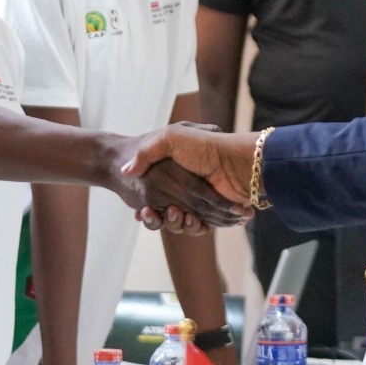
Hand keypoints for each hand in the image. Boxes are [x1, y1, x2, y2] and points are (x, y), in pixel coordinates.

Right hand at [122, 125, 256, 218]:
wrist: (238, 161)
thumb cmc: (204, 147)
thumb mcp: (170, 137)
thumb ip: (148, 151)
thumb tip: (127, 171)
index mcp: (175, 173)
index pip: (155, 194)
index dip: (147, 205)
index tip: (142, 208)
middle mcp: (186, 189)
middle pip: (166, 211)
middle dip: (158, 216)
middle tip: (150, 211)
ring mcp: (201, 203)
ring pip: (180, 222)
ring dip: (174, 222)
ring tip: (174, 212)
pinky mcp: (214, 214)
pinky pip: (198, 227)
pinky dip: (193, 227)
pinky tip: (191, 219)